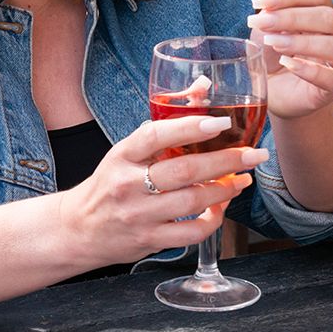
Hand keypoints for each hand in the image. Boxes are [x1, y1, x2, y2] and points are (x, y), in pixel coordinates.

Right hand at [60, 116, 266, 266]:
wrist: (78, 229)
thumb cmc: (109, 186)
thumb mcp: (125, 154)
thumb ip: (161, 130)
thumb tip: (201, 91)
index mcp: (121, 156)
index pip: (156, 135)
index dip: (191, 127)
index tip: (221, 123)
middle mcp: (127, 185)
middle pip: (184, 171)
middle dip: (226, 161)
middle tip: (254, 155)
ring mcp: (138, 215)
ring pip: (192, 202)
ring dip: (225, 190)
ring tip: (242, 180)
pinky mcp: (147, 240)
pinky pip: (191, 233)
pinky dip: (213, 221)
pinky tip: (220, 209)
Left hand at [247, 0, 332, 119]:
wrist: (272, 94)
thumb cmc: (272, 58)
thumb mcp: (269, 27)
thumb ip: (280, 0)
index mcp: (321, 13)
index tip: (259, 2)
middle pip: (328, 17)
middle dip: (292, 17)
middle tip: (261, 23)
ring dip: (303, 42)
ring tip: (274, 43)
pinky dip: (310, 70)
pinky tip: (288, 64)